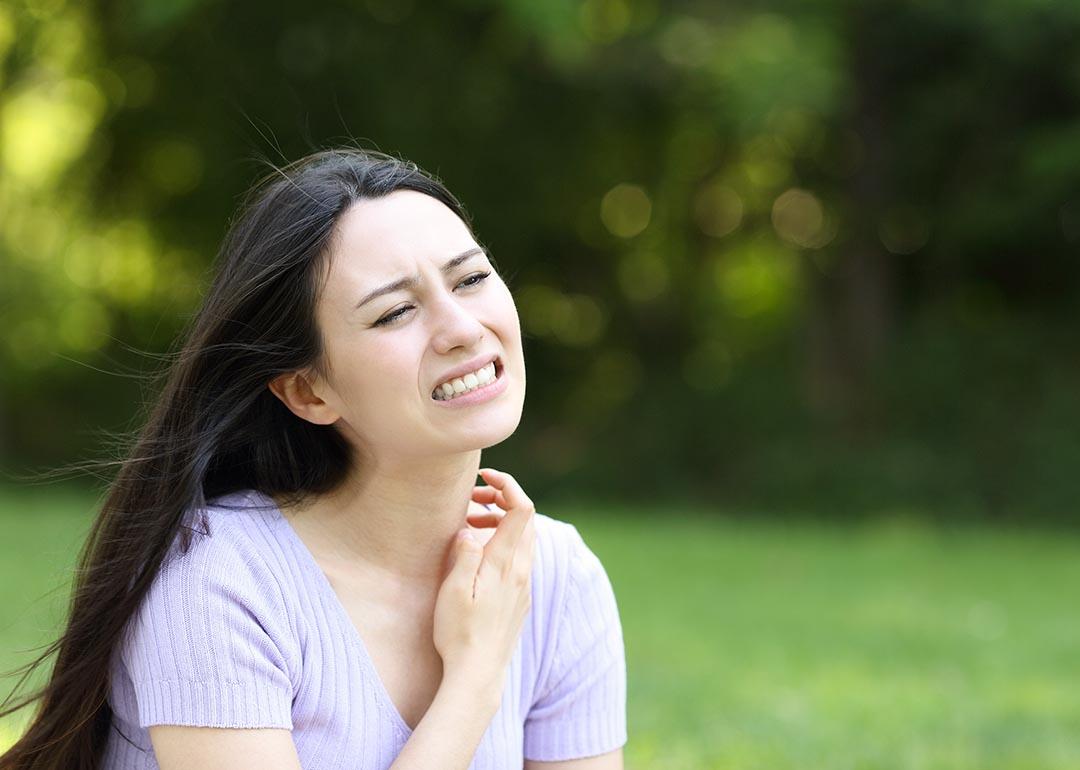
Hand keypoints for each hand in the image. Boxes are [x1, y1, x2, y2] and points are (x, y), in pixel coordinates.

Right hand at [432, 467, 535, 696]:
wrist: (479, 674)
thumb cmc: (460, 634)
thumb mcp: (454, 591)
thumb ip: (464, 554)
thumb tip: (470, 528)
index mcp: (506, 564)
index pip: (522, 508)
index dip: (508, 484)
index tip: (483, 475)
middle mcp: (522, 571)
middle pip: (525, 518)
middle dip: (501, 498)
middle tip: (471, 498)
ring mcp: (524, 585)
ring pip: (523, 537)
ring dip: (500, 521)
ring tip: (470, 524)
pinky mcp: (520, 597)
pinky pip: (519, 556)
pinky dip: (503, 541)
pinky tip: (480, 552)